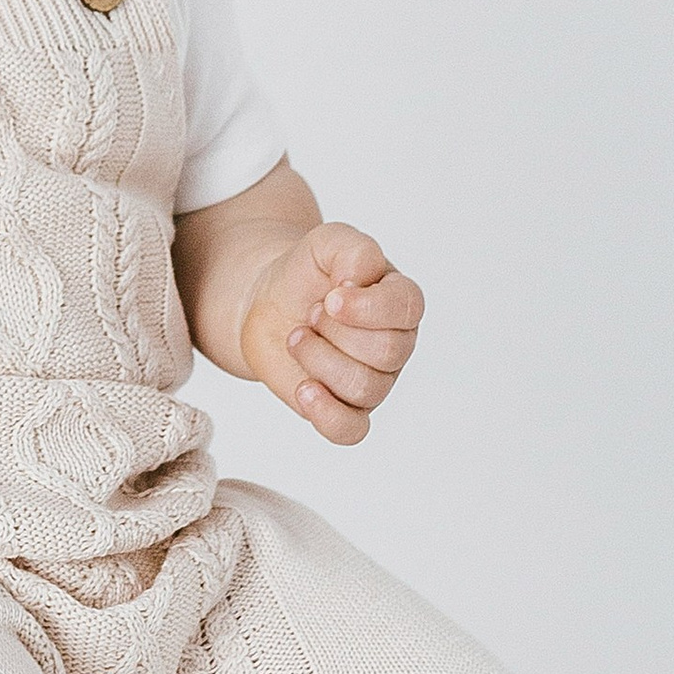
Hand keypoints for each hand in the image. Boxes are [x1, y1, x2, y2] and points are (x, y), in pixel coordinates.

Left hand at [238, 223, 423, 445]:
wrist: (266, 303)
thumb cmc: (306, 273)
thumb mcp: (327, 243)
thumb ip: (353, 250)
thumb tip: (361, 280)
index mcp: (400, 301)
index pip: (406, 310)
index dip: (366, 307)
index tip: (330, 295)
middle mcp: (396, 344)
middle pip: (386, 353)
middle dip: (335, 331)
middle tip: (311, 314)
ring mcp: (374, 380)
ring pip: (364, 388)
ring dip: (318, 360)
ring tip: (298, 336)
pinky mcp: (345, 409)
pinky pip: (351, 431)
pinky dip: (327, 413)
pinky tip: (304, 388)